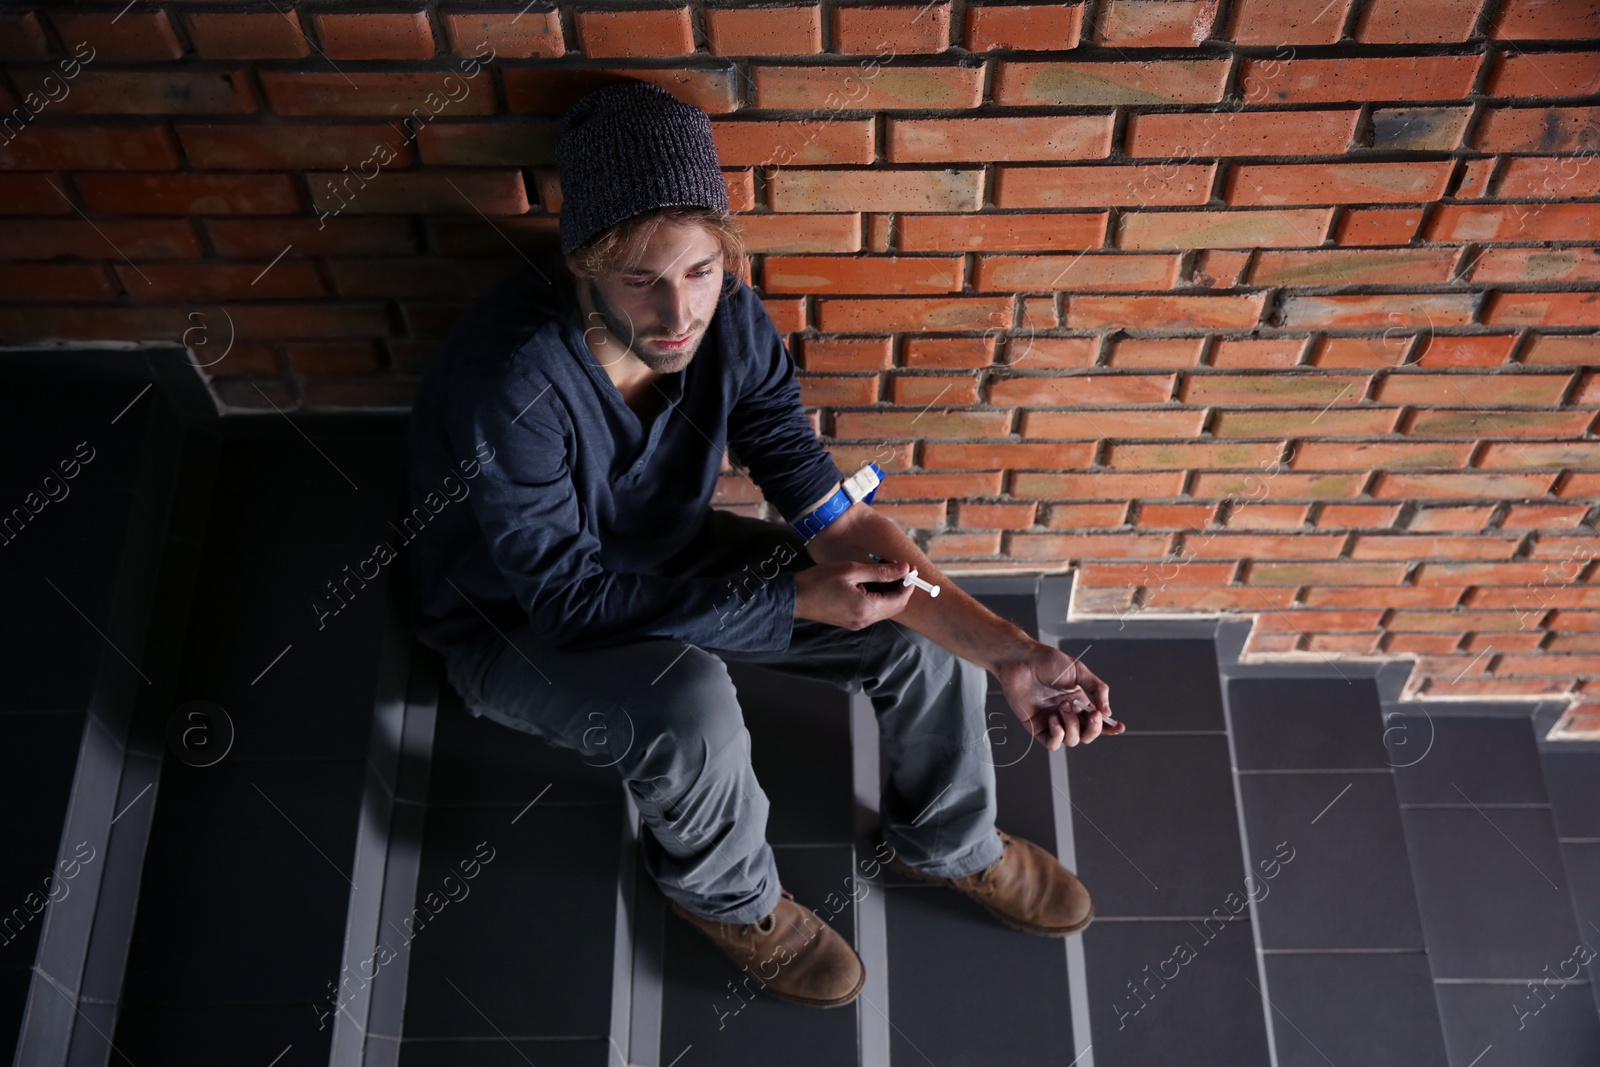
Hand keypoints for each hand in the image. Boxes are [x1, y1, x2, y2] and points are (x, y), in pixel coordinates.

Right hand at [794, 559, 915, 629]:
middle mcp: (865, 620)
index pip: (900, 599)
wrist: (794, 597)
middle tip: (896, 567)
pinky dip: (877, 596)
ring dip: (888, 591)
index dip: (908, 583)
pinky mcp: (851, 621)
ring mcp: (858, 623)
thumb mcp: (851, 570)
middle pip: (895, 606)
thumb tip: (904, 568)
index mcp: (867, 608)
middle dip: (899, 587)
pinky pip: (873, 610)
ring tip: (879, 570)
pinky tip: (868, 581)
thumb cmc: (819, 581)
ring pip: (884, 608)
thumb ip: (880, 571)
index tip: (908, 568)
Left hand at [992, 641, 1121, 750]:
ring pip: (1072, 741)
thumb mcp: (1079, 671)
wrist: (1021, 661)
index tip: (1119, 727)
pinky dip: (1057, 735)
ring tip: (1063, 706)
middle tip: (1091, 713)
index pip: (1097, 721)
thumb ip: (1097, 689)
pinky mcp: (1036, 726)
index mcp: (1079, 701)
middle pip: (1087, 735)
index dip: (1109, 728)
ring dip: (1072, 726)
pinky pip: (1052, 743)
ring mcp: (1052, 721)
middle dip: (1093, 728)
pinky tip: (1053, 718)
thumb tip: (1107, 712)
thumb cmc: (1047, 661)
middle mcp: (1067, 714)